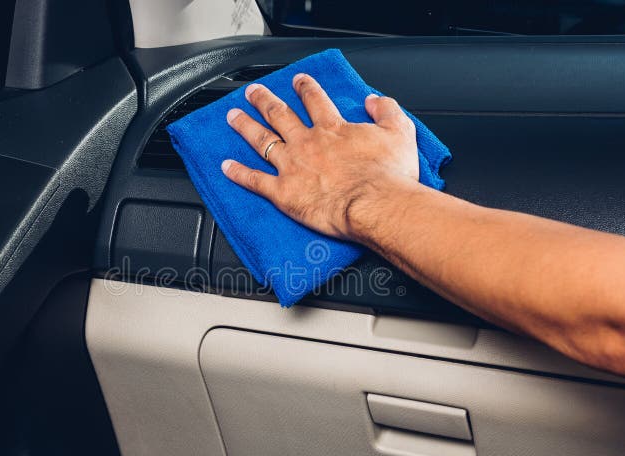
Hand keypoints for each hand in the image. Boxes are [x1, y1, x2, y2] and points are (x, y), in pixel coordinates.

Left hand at [222, 73, 421, 241]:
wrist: (376, 204)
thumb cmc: (388, 176)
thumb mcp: (399, 132)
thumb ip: (386, 110)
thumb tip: (374, 99)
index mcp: (332, 129)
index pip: (315, 100)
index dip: (305, 88)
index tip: (298, 80)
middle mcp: (308, 143)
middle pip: (280, 114)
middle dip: (264, 100)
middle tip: (253, 92)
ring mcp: (292, 166)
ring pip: (262, 141)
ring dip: (245, 126)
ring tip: (233, 117)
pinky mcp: (283, 193)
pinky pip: (254, 180)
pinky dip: (238, 173)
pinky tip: (225, 167)